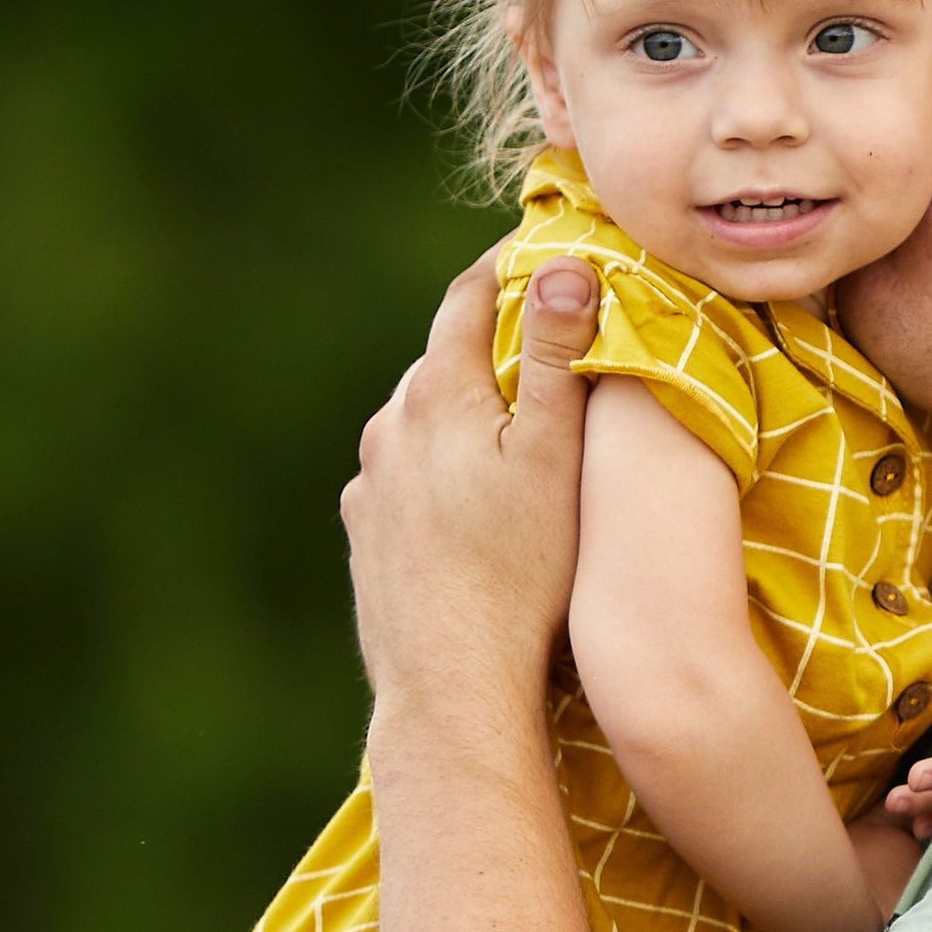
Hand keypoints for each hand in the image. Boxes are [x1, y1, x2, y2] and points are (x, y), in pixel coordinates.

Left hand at [342, 255, 598, 728]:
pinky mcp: (366, 535)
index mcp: (437, 395)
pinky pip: (406, 481)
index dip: (509, 265)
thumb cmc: (521, 573)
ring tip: (513, 432)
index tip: (543, 247)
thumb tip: (565, 266)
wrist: (452, 684)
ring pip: (421, 425)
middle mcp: (389, 429)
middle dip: (491, 344)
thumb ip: (559, 357)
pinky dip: (440, 473)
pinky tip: (474, 505)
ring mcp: (370, 487)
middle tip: (545, 341)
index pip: (469, 297)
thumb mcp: (556, 455)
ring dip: (463, 414)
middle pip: (444, 361)